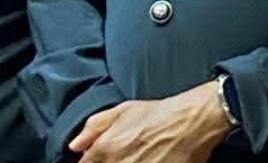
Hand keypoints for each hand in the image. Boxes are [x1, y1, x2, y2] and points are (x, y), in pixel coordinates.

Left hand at [70, 80, 231, 162]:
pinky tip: (150, 162)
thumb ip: (94, 127)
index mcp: (105, 148)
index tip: (102, 158)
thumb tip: (74, 146)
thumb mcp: (123, 110)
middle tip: (127, 155)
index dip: (91, 162)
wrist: (193, 121)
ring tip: (142, 157)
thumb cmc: (160, 114)